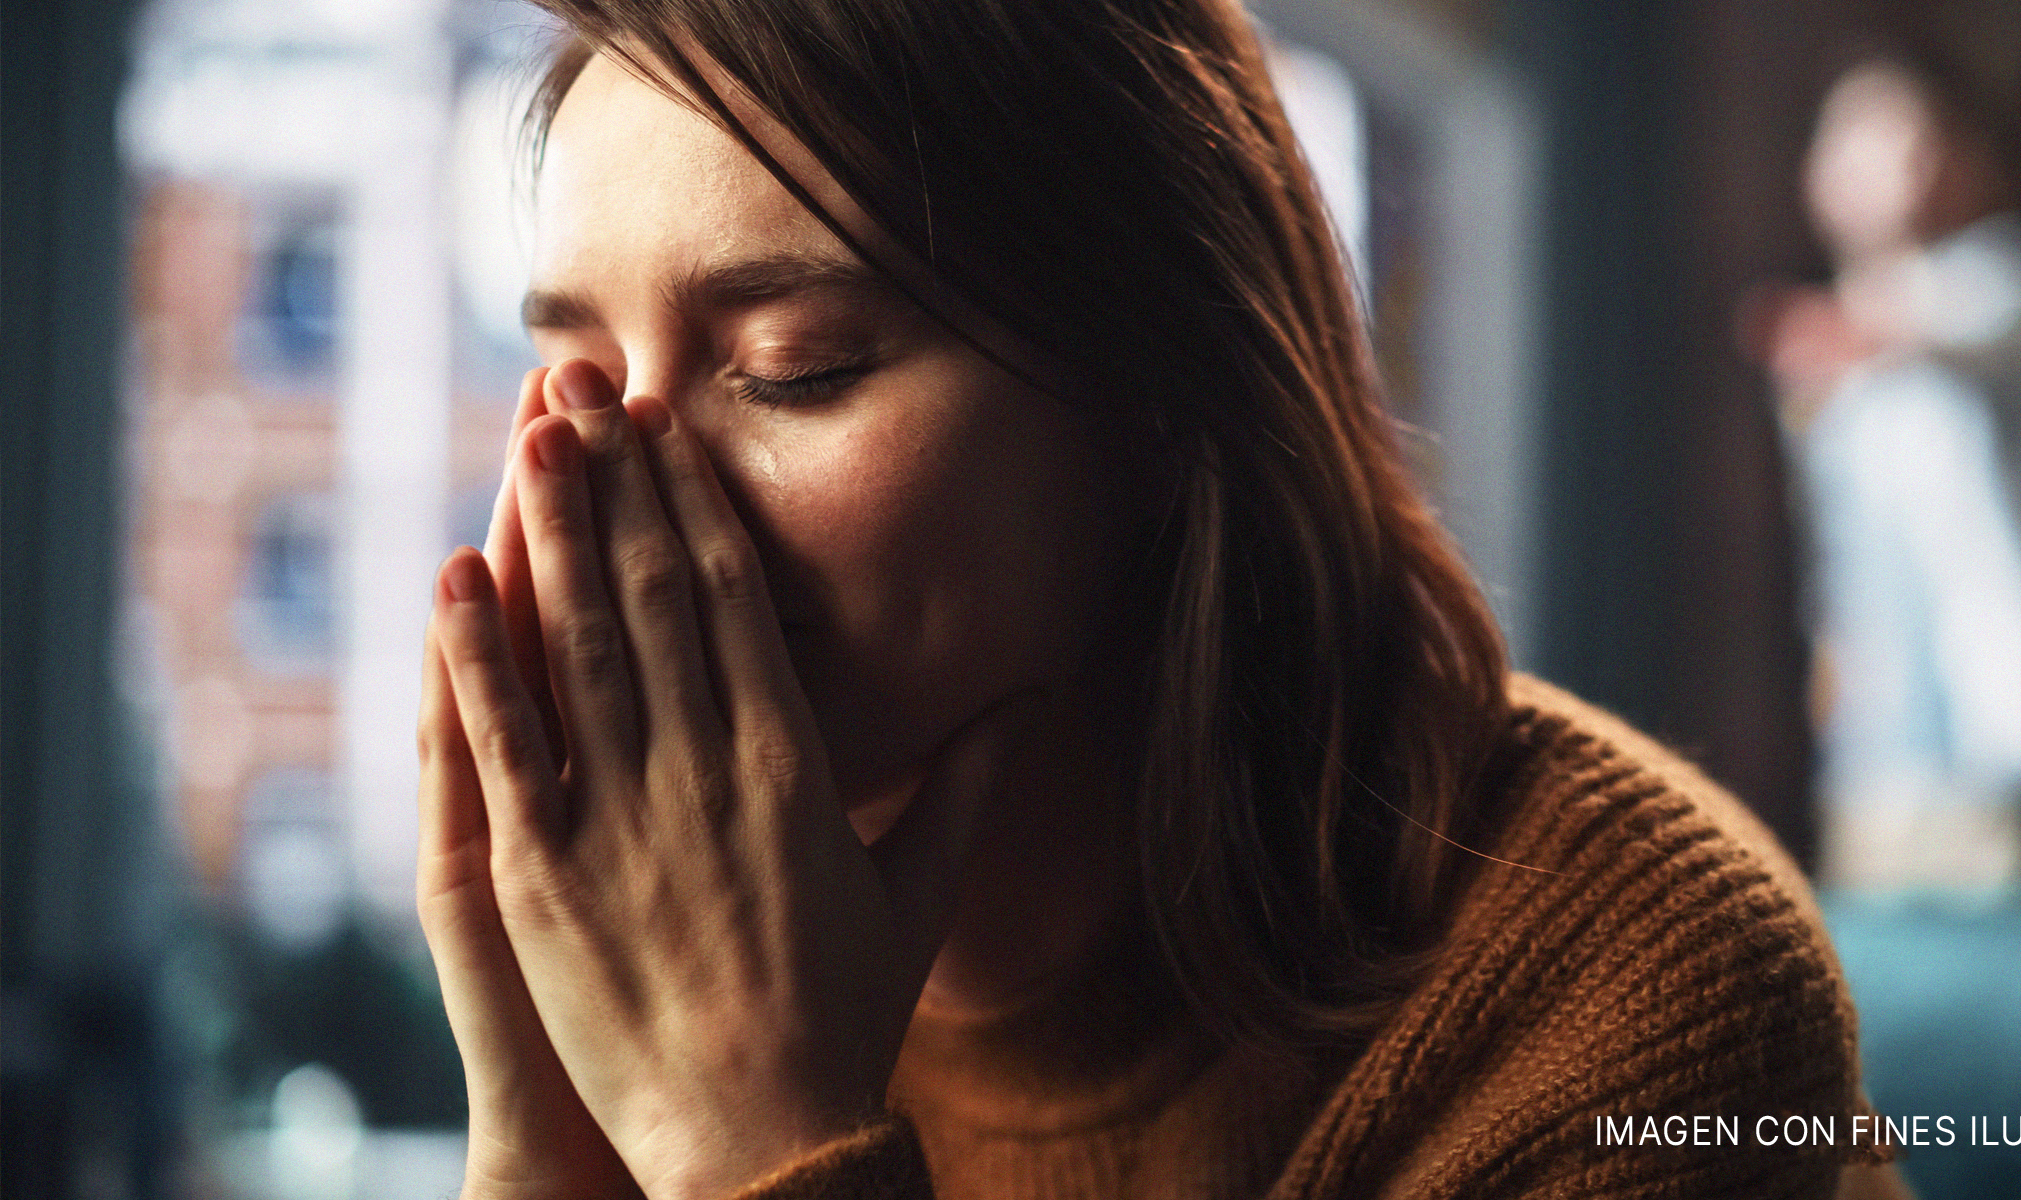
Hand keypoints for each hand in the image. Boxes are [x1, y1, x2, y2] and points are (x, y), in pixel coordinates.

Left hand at [429, 360, 1027, 1199]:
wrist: (768, 1142)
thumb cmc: (848, 1019)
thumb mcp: (920, 892)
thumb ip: (971, 783)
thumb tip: (1033, 697)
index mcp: (793, 764)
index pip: (735, 600)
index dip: (692, 503)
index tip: (665, 427)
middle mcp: (706, 772)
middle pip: (651, 595)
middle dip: (614, 481)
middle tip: (579, 383)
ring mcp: (620, 821)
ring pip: (578, 644)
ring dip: (548, 532)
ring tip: (525, 435)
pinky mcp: (547, 878)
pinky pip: (505, 744)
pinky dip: (476, 654)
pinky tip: (452, 573)